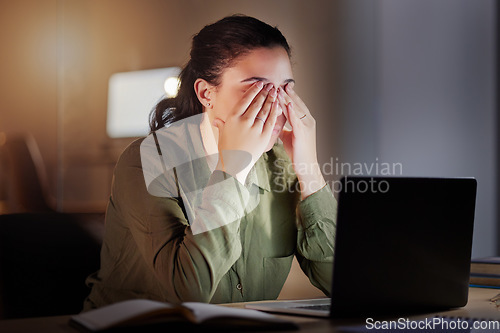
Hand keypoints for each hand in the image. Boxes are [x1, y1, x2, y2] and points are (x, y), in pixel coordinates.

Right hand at [213, 82, 279, 183]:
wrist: (233, 165)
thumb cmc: (226, 150)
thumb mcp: (222, 135)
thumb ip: (221, 125)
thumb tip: (216, 120)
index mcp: (232, 118)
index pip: (245, 100)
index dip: (254, 90)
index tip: (259, 83)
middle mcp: (244, 121)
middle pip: (257, 103)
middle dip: (265, 92)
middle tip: (270, 85)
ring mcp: (255, 129)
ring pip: (265, 110)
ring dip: (271, 99)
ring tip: (275, 92)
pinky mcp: (264, 136)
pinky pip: (271, 121)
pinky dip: (275, 111)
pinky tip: (278, 105)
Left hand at [278, 83, 325, 198]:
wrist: (306, 165)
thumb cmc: (298, 152)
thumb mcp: (289, 136)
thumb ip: (283, 127)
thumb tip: (274, 122)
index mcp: (305, 121)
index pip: (296, 105)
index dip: (289, 95)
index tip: (282, 86)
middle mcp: (308, 121)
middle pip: (296, 104)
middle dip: (287, 94)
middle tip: (279, 84)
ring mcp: (306, 126)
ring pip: (296, 109)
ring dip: (287, 99)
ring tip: (279, 90)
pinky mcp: (303, 133)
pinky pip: (297, 119)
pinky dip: (292, 111)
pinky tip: (287, 104)